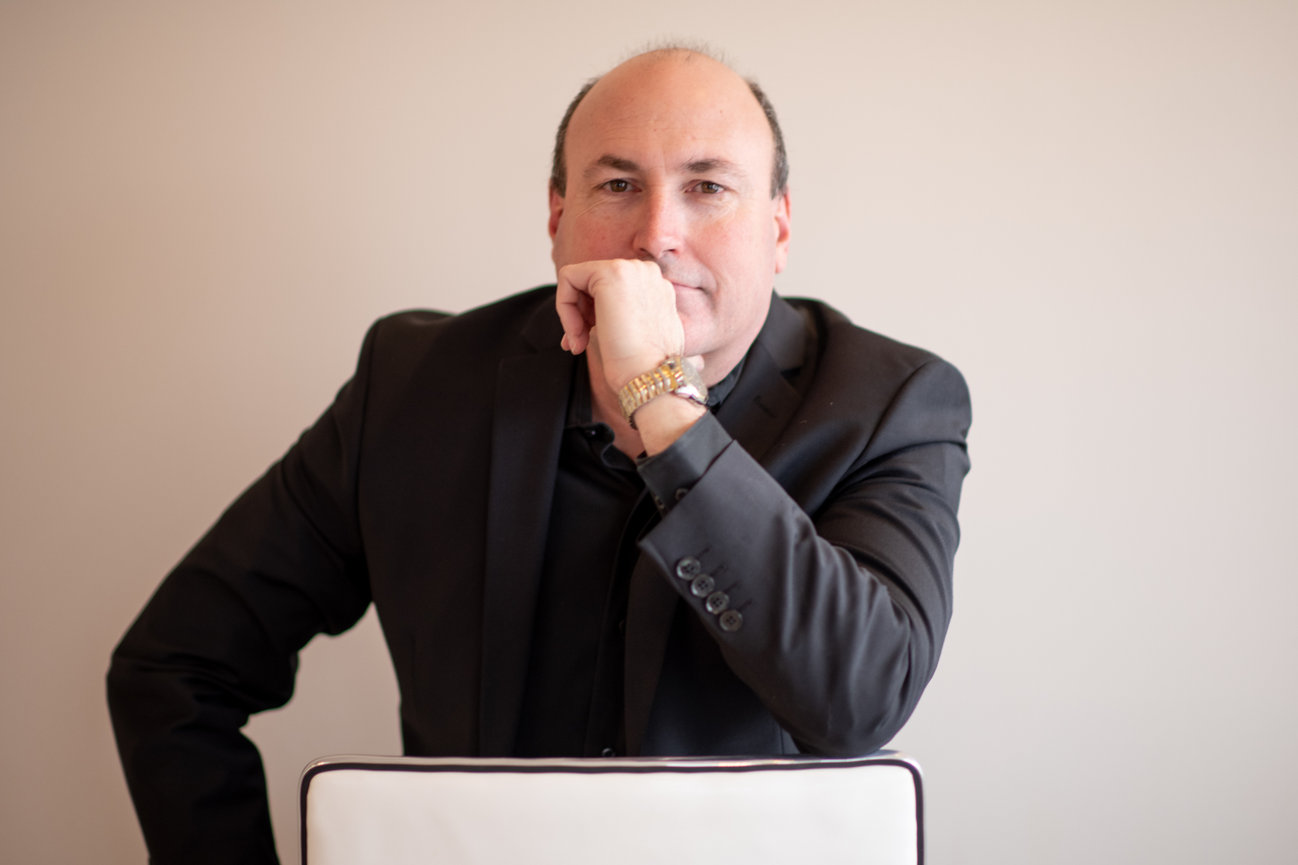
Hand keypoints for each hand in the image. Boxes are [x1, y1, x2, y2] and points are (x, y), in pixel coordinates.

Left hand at [555, 259, 698, 391]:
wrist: (649, 375)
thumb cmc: (642, 366)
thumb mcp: (637, 332)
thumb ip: (623, 314)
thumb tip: (594, 314)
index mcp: (656, 286)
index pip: (609, 290)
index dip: (592, 314)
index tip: (588, 339)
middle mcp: (646, 271)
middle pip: (593, 282)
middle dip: (580, 314)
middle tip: (578, 343)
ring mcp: (631, 268)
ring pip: (579, 280)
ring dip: (572, 315)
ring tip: (578, 344)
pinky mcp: (609, 272)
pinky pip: (568, 279)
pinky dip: (564, 307)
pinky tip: (576, 333)